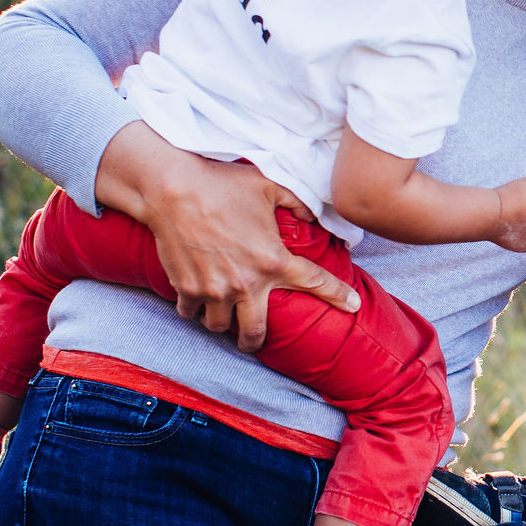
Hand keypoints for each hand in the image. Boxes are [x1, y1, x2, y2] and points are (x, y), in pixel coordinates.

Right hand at [101, 124, 359, 350]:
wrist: (172, 189)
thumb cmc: (222, 184)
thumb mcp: (268, 186)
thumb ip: (295, 202)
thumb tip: (312, 214)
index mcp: (273, 260)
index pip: (316, 283)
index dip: (338, 296)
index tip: (353, 307)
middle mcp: (246, 283)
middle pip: (254, 333)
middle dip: (254, 342)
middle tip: (253, 340)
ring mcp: (214, 290)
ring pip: (218, 327)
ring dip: (221, 322)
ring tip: (220, 312)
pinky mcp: (186, 289)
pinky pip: (190, 313)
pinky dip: (193, 308)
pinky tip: (194, 299)